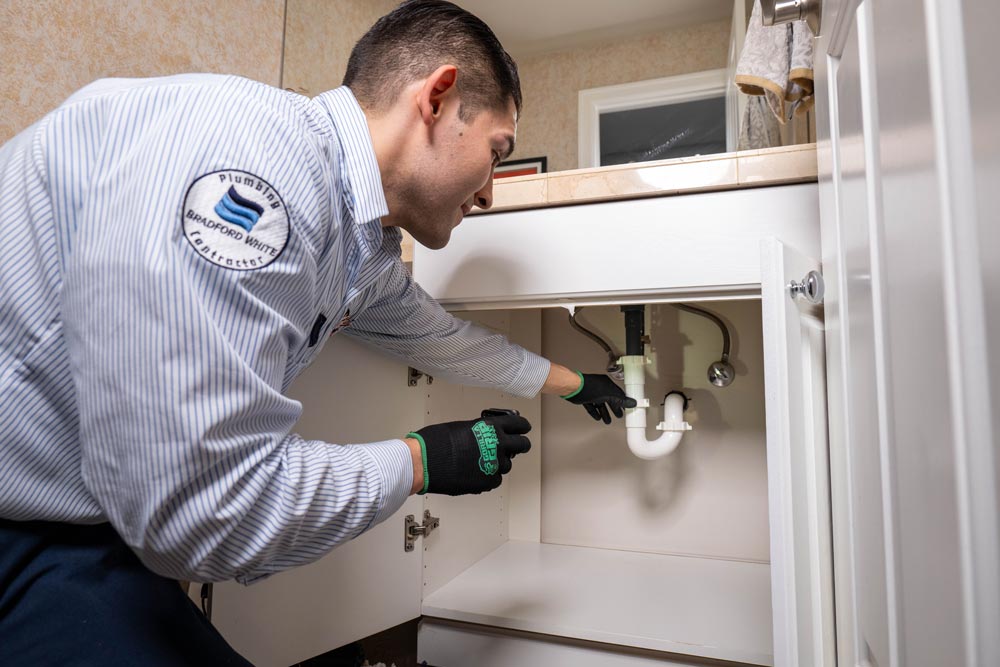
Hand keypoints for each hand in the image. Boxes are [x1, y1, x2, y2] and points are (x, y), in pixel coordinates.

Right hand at [407, 409, 531, 495]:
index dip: (522, 426)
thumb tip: (484, 435)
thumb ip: (479, 431)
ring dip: (499, 462)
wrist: (423, 462)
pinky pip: (495, 479)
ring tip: (483, 461)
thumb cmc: (435, 443)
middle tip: (515, 445)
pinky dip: (488, 476)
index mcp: (491, 427)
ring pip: (508, 465)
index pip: (518, 423)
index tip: (523, 428)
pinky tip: (476, 472)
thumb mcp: (461, 427)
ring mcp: (494, 465)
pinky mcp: (487, 482)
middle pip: (522, 445)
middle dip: (519, 445)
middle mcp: (497, 445)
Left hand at [561, 373, 635, 423]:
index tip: (626, 408)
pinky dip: (595, 412)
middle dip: (614, 409)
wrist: (573, 388)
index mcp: (607, 384)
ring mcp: (592, 393)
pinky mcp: (584, 398)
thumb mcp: (609, 395)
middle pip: (609, 400)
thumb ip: (620, 400)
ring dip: (604, 413)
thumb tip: (631, 402)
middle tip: (618, 415)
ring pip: (600, 404)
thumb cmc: (589, 387)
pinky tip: (598, 417)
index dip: (622, 402)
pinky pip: (591, 407)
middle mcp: (600, 388)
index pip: (618, 394)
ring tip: (607, 420)